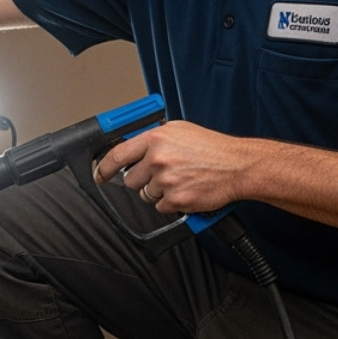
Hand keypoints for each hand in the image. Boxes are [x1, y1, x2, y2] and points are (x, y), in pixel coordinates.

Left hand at [98, 121, 249, 214]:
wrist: (237, 165)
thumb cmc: (212, 148)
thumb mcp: (179, 131)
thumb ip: (154, 138)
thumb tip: (133, 146)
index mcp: (155, 139)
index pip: (117, 155)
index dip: (104, 168)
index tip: (100, 175)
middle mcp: (158, 159)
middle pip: (130, 180)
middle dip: (142, 180)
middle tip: (161, 174)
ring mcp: (166, 181)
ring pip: (146, 194)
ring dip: (158, 191)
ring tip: (179, 180)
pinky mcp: (176, 200)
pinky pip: (161, 207)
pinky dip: (171, 202)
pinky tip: (185, 190)